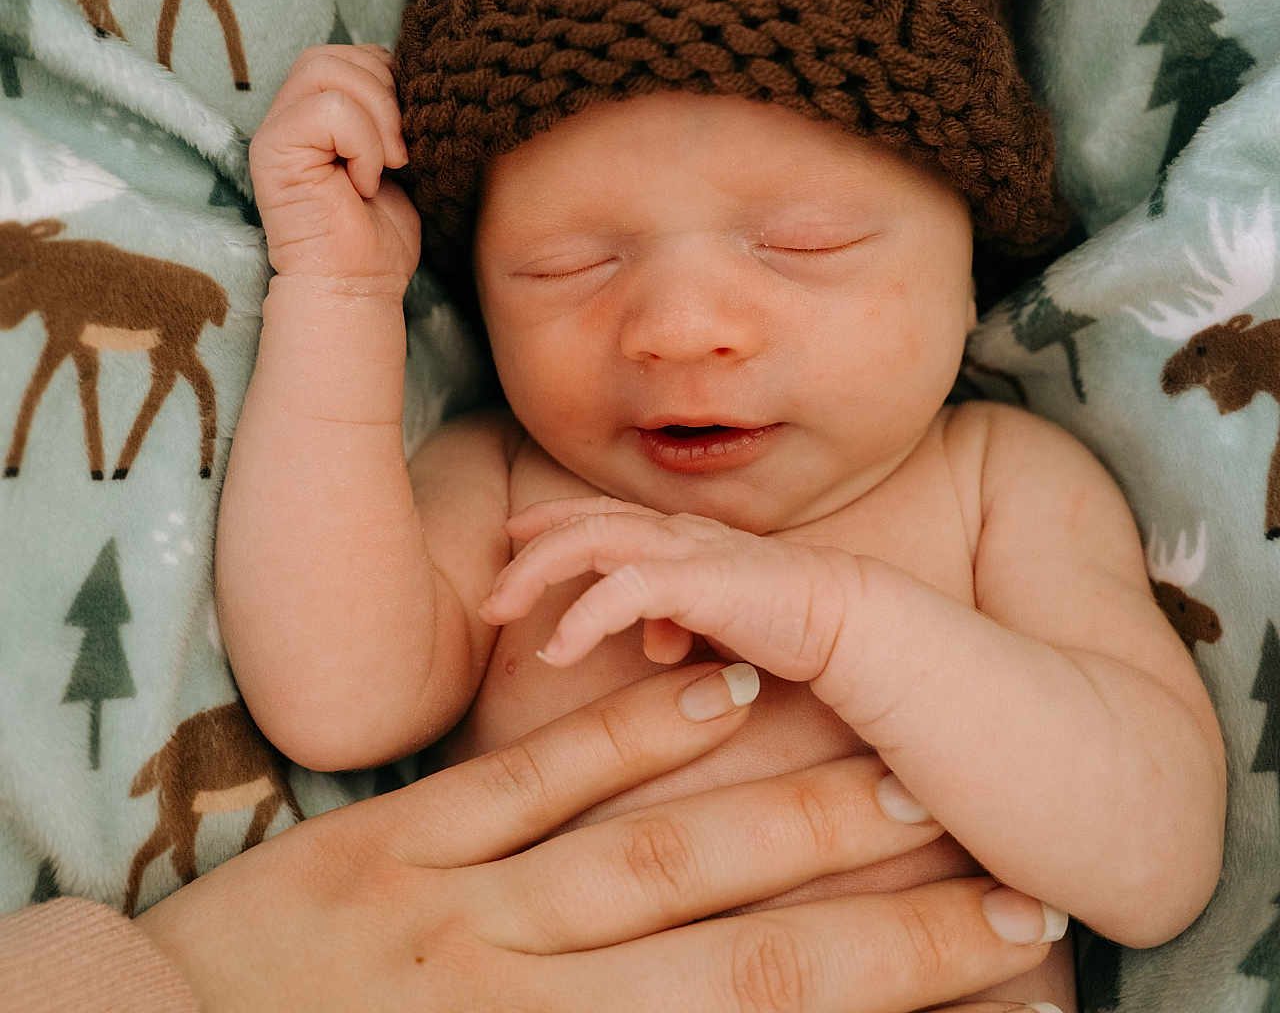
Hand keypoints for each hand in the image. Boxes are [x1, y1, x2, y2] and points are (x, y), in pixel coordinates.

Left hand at [135, 665, 1058, 1010]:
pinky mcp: (396, 845)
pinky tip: (717, 687)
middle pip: (741, 960)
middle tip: (1012, 895)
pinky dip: (635, 734)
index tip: (1012, 974)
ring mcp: (458, 908)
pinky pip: (536, 781)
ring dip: (786, 816)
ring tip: (901, 780)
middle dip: (884, 929)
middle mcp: (521, 999)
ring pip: (654, 854)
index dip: (897, 1010)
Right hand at [249, 44, 420, 284]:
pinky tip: (364, 184)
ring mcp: (276, 129)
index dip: (392, 82)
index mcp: (319, 111)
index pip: (354, 55)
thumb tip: (420, 75)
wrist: (358, 287)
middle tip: (401, 152)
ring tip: (385, 166)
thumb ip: (395, 111)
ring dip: (377, 119)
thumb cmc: (380, 235)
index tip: (409, 136)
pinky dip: (363, 146)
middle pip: (335, 53)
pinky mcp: (271, 150)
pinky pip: (330, 111)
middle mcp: (290, 113)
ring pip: (329, 71)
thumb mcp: (399, 158)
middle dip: (386, 94)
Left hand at [483, 496, 857, 683]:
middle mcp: (678, 534)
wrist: (849, 622)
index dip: (556, 522)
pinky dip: (582, 618)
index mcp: (682, 538)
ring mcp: (687, 552)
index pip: (606, 514)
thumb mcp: (718, 619)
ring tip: (501, 608)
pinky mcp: (698, 583)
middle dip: (531, 548)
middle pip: (586, 520)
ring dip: (538, 571)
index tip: (516, 539)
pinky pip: (622, 590)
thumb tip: (653, 643)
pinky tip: (556, 651)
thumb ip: (680, 620)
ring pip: (591, 540)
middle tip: (492, 587)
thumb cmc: (787, 620)